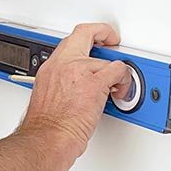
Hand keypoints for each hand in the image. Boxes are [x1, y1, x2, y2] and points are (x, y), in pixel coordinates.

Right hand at [21, 23, 132, 155]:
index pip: (68, 42)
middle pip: (83, 33)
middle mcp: (61, 64)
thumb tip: (77, 86)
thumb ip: (62, 83)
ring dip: (113, 71)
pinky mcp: (94, 83)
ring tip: (115, 84)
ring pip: (104, 58)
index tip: (93, 43)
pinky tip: (119, 89)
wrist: (47, 137)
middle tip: (111, 41)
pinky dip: (123, 79)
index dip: (84, 38)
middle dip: (102, 33)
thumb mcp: (47, 95)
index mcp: (50, 68)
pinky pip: (117, 70)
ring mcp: (78, 71)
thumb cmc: (47, 125)